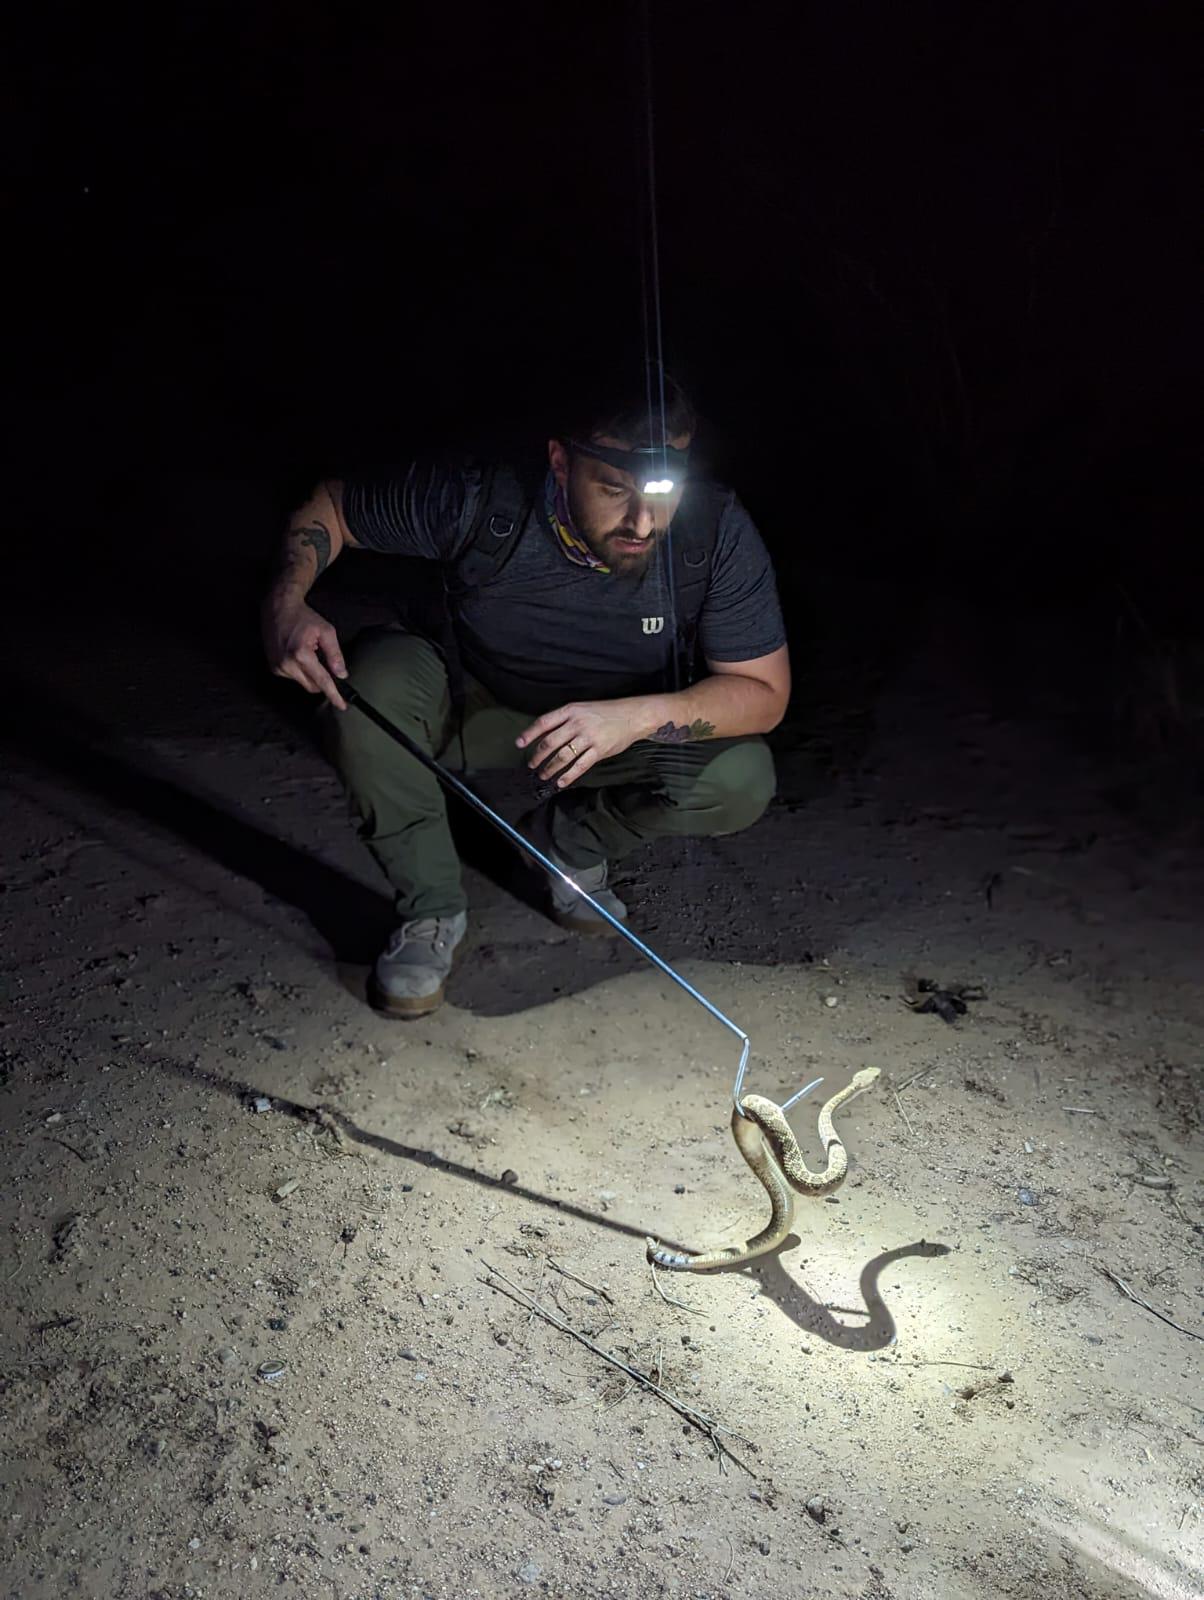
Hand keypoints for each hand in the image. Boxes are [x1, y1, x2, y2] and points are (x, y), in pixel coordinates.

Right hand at [262, 596, 348, 709]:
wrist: (278, 609)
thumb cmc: (303, 617)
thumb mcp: (326, 632)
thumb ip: (335, 654)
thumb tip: (341, 674)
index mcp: (301, 655)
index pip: (322, 681)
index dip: (333, 695)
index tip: (342, 705)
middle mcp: (287, 664)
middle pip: (312, 686)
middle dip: (323, 682)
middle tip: (327, 666)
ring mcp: (278, 667)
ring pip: (303, 683)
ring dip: (311, 674)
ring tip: (309, 653)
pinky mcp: (273, 667)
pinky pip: (293, 677)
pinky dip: (300, 671)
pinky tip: (299, 654)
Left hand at [516, 699, 643, 787]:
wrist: (632, 715)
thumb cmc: (606, 712)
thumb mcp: (582, 709)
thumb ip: (565, 720)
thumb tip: (545, 735)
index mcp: (571, 710)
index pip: (544, 722)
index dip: (530, 734)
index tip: (519, 744)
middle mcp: (577, 723)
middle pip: (550, 742)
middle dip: (538, 756)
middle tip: (532, 764)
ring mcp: (588, 737)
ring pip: (562, 756)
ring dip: (550, 768)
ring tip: (543, 775)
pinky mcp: (599, 750)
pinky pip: (580, 766)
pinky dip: (568, 776)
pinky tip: (561, 782)